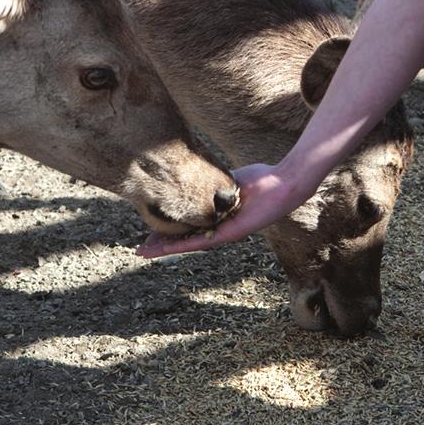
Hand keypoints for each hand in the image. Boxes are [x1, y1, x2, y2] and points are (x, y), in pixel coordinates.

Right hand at [136, 163, 296, 257]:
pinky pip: (201, 241)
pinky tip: (164, 248)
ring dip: (165, 248)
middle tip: (140, 247)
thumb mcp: (229, 178)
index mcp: (218, 215)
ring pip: (188, 243)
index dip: (168, 228)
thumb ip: (213, 181)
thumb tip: (196, 172)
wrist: (282, 183)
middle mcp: (219, 227)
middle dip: (162, 242)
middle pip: (185, 237)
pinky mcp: (230, 234)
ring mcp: (224, 232)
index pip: (188, 224)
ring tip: (144, 252)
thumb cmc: (262, 178)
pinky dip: (180, 245)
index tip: (149, 228)